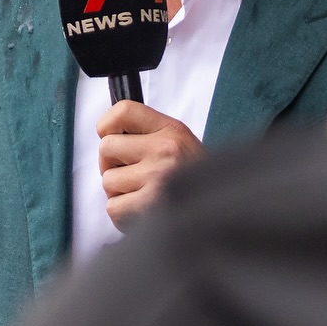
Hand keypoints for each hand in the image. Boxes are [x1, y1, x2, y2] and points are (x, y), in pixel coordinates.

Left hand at [97, 101, 203, 224]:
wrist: (221, 212)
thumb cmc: (194, 180)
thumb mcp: (180, 144)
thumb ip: (146, 135)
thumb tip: (105, 134)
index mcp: (171, 130)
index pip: (123, 110)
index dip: (107, 126)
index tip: (114, 139)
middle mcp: (165, 149)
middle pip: (106, 148)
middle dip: (112, 165)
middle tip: (132, 176)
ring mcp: (158, 177)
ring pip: (108, 181)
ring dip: (120, 193)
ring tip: (144, 196)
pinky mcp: (151, 205)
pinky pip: (113, 207)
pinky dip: (123, 215)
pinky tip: (143, 212)